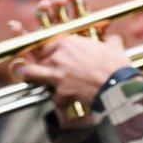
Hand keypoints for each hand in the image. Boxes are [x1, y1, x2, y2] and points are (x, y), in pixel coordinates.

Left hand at [18, 0, 131, 124]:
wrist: (117, 85)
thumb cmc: (116, 65)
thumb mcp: (114, 47)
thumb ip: (110, 40)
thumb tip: (113, 38)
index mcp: (68, 41)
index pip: (48, 41)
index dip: (48, 48)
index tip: (48, 51)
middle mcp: (58, 55)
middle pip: (40, 56)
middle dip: (42, 62)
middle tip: (44, 66)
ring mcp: (57, 72)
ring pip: (32, 73)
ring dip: (29, 75)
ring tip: (25, 76)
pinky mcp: (61, 90)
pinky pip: (55, 98)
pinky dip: (61, 102)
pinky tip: (66, 104)